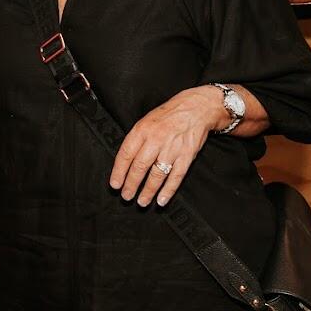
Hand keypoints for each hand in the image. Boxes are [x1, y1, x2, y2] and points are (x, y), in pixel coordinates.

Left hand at [110, 86, 225, 207]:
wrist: (196, 109)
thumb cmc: (168, 116)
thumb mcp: (146, 121)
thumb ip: (136, 140)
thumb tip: (125, 161)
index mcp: (142, 130)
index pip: (126, 154)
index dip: (119, 172)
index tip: (115, 184)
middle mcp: (156, 140)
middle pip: (140, 166)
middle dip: (131, 184)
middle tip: (126, 196)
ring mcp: (172, 149)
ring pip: (157, 175)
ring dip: (148, 191)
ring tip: (142, 201)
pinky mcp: (187, 156)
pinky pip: (176, 177)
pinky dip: (168, 190)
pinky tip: (161, 200)